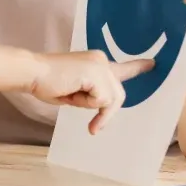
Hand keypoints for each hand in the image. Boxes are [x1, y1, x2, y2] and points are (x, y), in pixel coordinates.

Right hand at [30, 51, 153, 133]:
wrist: (32, 73)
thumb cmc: (47, 82)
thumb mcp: (76, 91)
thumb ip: (91, 94)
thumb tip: (103, 105)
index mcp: (96, 62)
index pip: (122, 68)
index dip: (138, 67)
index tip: (153, 64)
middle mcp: (102, 60)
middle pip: (117, 94)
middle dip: (105, 112)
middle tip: (93, 126)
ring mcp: (101, 66)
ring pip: (110, 99)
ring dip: (89, 106)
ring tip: (70, 95)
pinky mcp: (97, 74)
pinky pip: (101, 101)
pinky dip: (86, 103)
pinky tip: (70, 91)